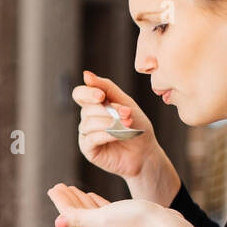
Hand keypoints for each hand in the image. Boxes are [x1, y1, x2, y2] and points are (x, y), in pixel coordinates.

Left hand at [47, 183, 173, 226]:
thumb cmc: (136, 221)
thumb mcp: (104, 218)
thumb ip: (80, 218)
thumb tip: (57, 222)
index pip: (70, 214)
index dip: (60, 200)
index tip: (53, 187)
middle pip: (77, 213)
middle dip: (67, 199)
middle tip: (58, 186)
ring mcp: (112, 226)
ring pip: (89, 211)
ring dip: (79, 200)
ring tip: (71, 189)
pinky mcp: (124, 220)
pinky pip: (103, 210)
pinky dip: (94, 202)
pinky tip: (92, 196)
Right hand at [73, 71, 179, 204]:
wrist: (146, 151)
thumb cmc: (137, 125)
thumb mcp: (125, 102)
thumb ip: (106, 87)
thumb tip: (85, 74)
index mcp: (94, 105)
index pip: (80, 94)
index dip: (87, 93)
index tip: (101, 96)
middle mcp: (87, 119)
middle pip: (87, 109)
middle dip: (109, 111)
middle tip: (128, 115)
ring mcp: (86, 134)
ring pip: (89, 123)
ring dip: (110, 123)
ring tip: (127, 125)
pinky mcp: (88, 149)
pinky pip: (91, 138)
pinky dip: (106, 134)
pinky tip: (118, 135)